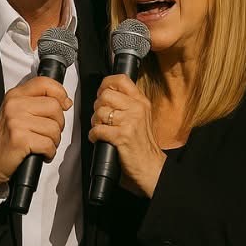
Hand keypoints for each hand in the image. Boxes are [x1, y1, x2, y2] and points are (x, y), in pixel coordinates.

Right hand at [0, 75, 71, 188]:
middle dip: (59, 123)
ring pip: (53, 128)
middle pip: (54, 106)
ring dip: (54, 141)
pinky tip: (42, 153)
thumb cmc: (7, 137)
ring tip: (44, 144)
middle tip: (50, 132)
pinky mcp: (20, 139)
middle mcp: (15, 105)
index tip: (64, 104)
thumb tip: (66, 102)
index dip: (60, 92)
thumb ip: (37, 102)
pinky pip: (48, 144)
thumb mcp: (17, 112)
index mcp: (15, 95)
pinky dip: (50, 152)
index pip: (44, 83)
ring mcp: (16, 122)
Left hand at [88, 74, 165, 197]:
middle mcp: (136, 108)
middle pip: (106, 95)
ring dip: (94, 122)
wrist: (151, 166)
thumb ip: (128, 103)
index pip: (121, 80)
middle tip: (100, 116)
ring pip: (100, 112)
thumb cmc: (143, 144)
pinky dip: (93, 135)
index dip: (106, 84)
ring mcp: (130, 122)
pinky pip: (98, 129)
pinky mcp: (122, 136)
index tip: (101, 92)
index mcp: (141, 101)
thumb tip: (107, 94)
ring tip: (100, 128)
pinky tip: (98, 138)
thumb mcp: (142, 116)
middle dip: (97, 106)